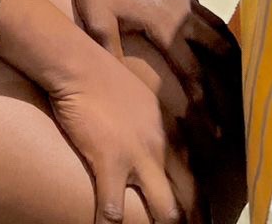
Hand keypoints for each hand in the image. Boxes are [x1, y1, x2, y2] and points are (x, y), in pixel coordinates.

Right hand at [48, 47, 199, 223]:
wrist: (76, 64)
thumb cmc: (99, 73)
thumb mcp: (137, 93)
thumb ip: (148, 117)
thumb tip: (146, 134)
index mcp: (166, 129)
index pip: (192, 172)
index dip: (194, 198)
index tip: (195, 213)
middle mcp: (160, 146)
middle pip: (189, 196)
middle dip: (187, 217)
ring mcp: (138, 156)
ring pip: (165, 210)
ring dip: (159, 223)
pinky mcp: (110, 163)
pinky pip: (114, 209)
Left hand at [70, 0, 238, 107]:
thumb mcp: (96, 23)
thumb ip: (111, 52)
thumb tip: (120, 88)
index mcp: (164, 26)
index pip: (192, 69)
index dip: (203, 98)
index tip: (215, 124)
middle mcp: (180, 12)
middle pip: (215, 46)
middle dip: (228, 74)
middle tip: (237, 98)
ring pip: (215, 25)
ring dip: (226, 47)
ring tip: (238, 70)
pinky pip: (202, 10)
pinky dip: (214, 27)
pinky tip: (215, 36)